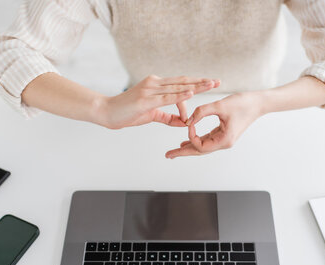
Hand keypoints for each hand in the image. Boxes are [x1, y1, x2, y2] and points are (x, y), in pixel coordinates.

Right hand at [101, 75, 219, 129]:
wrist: (106, 112)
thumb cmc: (126, 113)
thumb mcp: (151, 115)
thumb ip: (168, 118)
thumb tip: (183, 122)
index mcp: (156, 85)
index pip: (180, 84)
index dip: (196, 84)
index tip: (210, 84)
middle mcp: (154, 83)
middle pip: (183, 82)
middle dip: (201, 82)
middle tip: (218, 81)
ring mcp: (150, 90)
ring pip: (178, 88)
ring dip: (196, 87)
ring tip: (211, 85)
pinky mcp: (146, 100)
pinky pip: (166, 97)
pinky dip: (180, 96)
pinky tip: (191, 93)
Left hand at [165, 92, 262, 158]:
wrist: (258, 102)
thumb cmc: (244, 103)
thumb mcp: (220, 105)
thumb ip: (202, 111)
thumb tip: (188, 119)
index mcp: (224, 140)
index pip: (200, 145)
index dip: (191, 135)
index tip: (189, 122)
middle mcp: (223, 142)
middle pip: (199, 151)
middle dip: (183, 153)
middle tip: (168, 155)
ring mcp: (223, 139)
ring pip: (202, 146)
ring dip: (187, 148)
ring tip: (173, 151)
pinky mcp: (223, 133)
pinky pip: (206, 140)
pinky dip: (195, 140)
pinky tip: (185, 142)